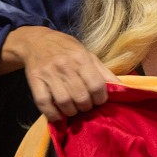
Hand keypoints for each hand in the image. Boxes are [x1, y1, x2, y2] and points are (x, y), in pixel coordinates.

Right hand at [0, 26, 118, 120]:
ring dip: (72, 112)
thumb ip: (104, 72)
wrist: (36, 41)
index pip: (97, 85)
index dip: (101, 98)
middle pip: (81, 97)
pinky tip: (58, 114)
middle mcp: (65, 66)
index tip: (99, 100)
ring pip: (64, 103)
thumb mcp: (88, 54)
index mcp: (81, 58)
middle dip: (87, 107)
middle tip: (86, 106)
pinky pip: (44, 104)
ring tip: (74, 109)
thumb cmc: (66, 49)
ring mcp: (48, 74)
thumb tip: (122, 88)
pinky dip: (52, 114)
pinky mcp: (34, 81)